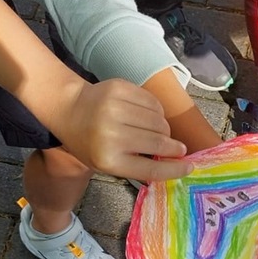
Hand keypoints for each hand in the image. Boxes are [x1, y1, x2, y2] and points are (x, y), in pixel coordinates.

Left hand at [48, 79, 192, 181]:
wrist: (68, 108)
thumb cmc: (89, 142)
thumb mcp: (107, 163)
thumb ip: (138, 166)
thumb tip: (176, 165)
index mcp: (108, 159)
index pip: (150, 169)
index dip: (174, 169)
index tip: (189, 168)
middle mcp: (111, 135)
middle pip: (159, 143)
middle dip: (173, 147)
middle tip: (178, 149)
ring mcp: (115, 109)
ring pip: (159, 121)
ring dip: (164, 128)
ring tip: (156, 130)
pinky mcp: (119, 89)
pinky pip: (153, 102)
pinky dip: (156, 111)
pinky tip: (148, 114)